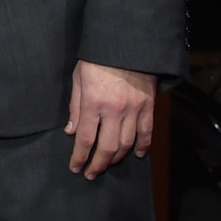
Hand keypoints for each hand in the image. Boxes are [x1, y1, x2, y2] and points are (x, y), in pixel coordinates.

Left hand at [66, 61, 157, 178]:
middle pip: (108, 147)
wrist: (126, 46)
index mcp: (94, 102)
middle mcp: (115, 110)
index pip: (86, 138)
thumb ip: (75, 107)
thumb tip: (71, 132)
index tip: (76, 168)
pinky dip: (143, 146)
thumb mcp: (78, 79)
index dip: (80, 156)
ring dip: (117, 158)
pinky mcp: (149, 107)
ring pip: (128, 143)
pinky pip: (147, 132)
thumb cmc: (96, 60)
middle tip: (91, 174)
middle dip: (98, 164)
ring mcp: (134, 109)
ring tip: (107, 165)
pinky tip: (138, 155)